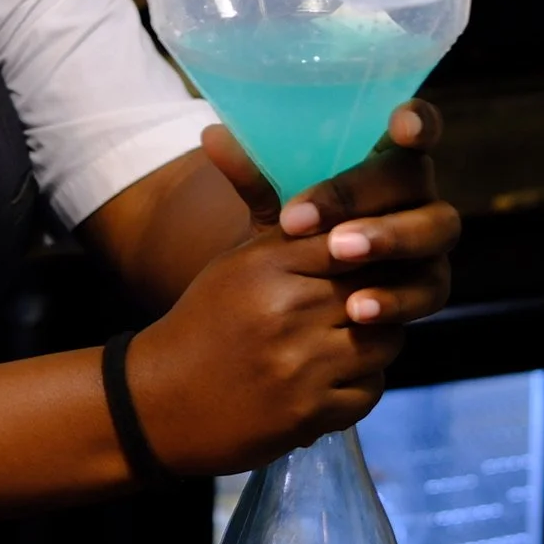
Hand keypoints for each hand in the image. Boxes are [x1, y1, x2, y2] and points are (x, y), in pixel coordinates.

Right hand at [124, 103, 459, 474]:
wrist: (160, 404)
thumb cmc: (206, 321)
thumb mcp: (234, 260)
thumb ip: (267, 206)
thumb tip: (230, 130)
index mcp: (268, 265)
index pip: (350, 238)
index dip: (371, 245)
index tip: (377, 251)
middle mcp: (286, 311)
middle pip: (376, 288)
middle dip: (380, 293)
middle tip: (372, 296)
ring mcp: (300, 366)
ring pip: (384, 340)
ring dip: (376, 341)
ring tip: (347, 338)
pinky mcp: (310, 414)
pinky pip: (371, 390)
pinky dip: (359, 386)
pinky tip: (330, 379)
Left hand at [209, 101, 459, 329]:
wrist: (305, 305)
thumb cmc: (300, 238)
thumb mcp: (276, 209)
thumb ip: (253, 175)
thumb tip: (211, 134)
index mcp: (386, 159)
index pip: (418, 126)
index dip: (419, 121)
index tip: (399, 125)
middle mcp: (419, 193)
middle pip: (417, 182)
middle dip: (372, 199)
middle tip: (333, 230)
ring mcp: (430, 239)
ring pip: (435, 232)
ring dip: (391, 242)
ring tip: (339, 257)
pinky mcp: (432, 286)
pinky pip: (428, 291)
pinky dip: (395, 298)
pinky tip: (359, 310)